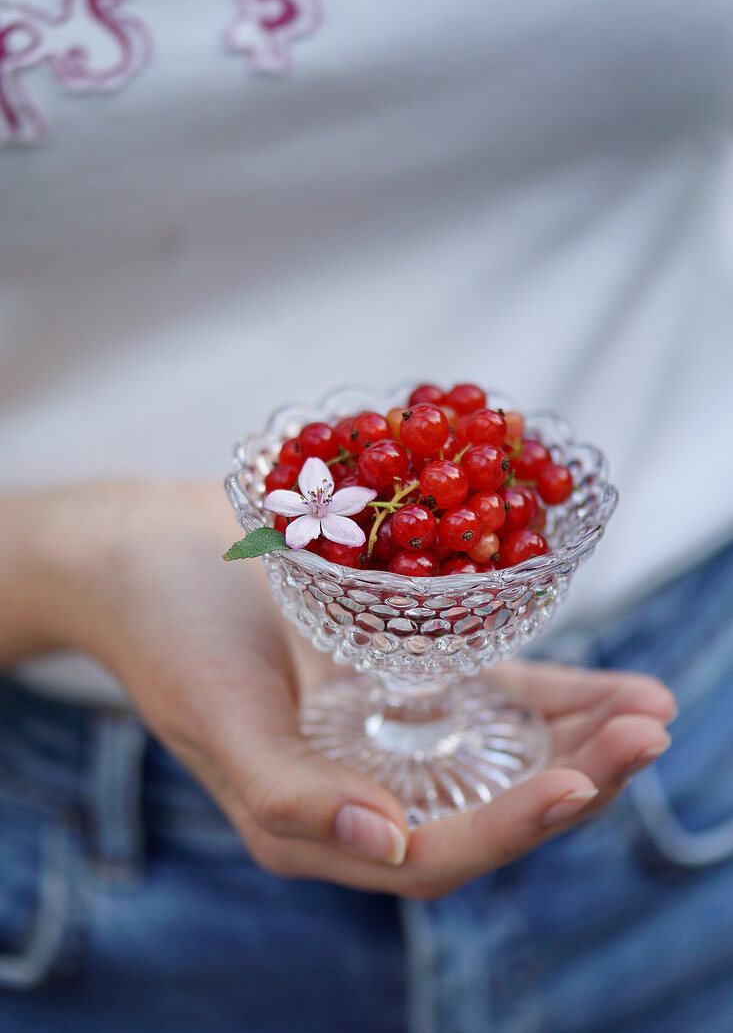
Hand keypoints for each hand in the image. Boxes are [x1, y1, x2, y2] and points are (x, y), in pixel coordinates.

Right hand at [33, 480, 675, 899]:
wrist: (151, 548)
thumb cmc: (166, 631)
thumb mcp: (214, 715)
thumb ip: (289, 793)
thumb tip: (388, 844)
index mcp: (312, 823)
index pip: (431, 854)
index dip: (508, 829)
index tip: (577, 783)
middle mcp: (365, 785)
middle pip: (489, 807)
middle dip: (573, 781)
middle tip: (644, 735)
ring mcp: (393, 729)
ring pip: (505, 756)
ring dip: (580, 742)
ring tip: (650, 711)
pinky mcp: (410, 672)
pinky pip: (497, 696)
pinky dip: (557, 696)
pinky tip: (617, 684)